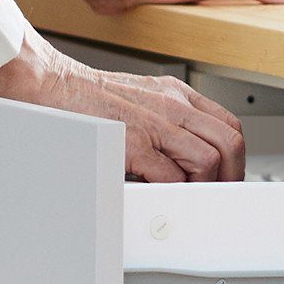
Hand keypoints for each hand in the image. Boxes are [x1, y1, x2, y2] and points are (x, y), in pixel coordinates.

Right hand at [0, 31, 245, 181]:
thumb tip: (182, 158)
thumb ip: (165, 122)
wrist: (50, 84)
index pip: (227, 125)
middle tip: (216, 195)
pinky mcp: (134, 142)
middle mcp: (172, 105)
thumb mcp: (139, 99)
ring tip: (189, 199)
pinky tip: (162, 196)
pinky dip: (174, 193)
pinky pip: (172, 175)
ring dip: (204, 187)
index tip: (226, 177)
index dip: (234, 157)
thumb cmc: (85, 97)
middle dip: (230, 176)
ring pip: (209, 160)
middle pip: (229, 142)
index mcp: (176, 94)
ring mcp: (155, 123)